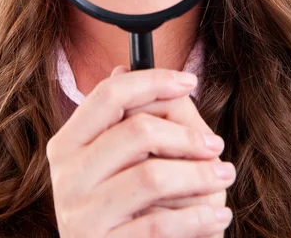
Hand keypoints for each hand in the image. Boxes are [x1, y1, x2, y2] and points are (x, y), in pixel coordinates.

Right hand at [47, 67, 234, 236]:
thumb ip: (129, 114)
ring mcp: (81, 214)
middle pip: (136, 131)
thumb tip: (124, 67)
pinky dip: (198, 217)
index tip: (189, 80)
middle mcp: (67, 175)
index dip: (152, 81)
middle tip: (215, 145)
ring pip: (152, 176)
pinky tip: (217, 214)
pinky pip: (160, 224)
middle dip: (186, 135)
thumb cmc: (123, 201)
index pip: (109, 95)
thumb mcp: (123, 155)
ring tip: (223, 176)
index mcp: (68, 143)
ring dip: (199, 175)